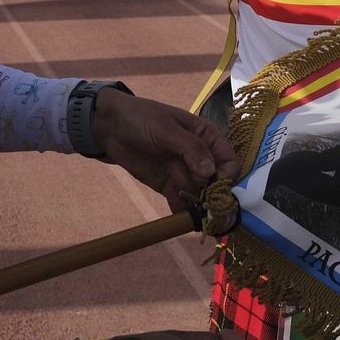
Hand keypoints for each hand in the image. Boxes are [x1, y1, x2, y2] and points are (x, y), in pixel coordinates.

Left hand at [93, 90, 239, 210]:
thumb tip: (210, 172)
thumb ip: (191, 149)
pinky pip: (181, 203)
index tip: (215, 186)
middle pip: (216, 183)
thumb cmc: (143, 118)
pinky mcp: (169, 185)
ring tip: (189, 211)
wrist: (110, 127)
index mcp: (207, 137)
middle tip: (204, 207)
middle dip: (212, 196)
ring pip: (200, 195)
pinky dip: (183, 213)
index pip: (229, 161)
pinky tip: (180, 220)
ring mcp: (185, 173)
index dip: (226, 176)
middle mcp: (201, 157)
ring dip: (196, 205)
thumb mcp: (168, 129)